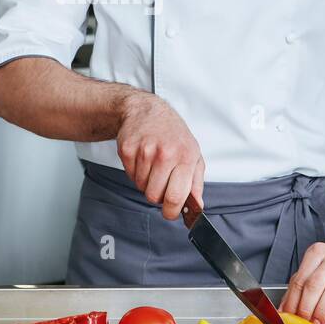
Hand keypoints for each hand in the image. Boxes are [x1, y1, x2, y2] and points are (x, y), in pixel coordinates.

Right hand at [116, 92, 204, 220]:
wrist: (146, 111)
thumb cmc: (173, 134)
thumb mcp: (193, 154)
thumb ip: (196, 183)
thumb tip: (197, 206)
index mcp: (185, 157)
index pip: (176, 196)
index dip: (171, 211)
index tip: (170, 213)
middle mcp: (165, 154)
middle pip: (154, 196)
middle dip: (157, 195)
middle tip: (161, 182)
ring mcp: (144, 151)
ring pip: (141, 187)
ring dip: (146, 181)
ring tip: (152, 165)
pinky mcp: (127, 149)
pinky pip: (130, 176)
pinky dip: (136, 172)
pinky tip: (142, 158)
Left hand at [280, 242, 324, 323]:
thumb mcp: (317, 270)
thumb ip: (301, 287)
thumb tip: (284, 310)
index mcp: (318, 252)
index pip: (300, 279)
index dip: (292, 301)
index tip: (289, 317)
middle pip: (315, 284)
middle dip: (306, 307)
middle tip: (303, 322)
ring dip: (321, 312)